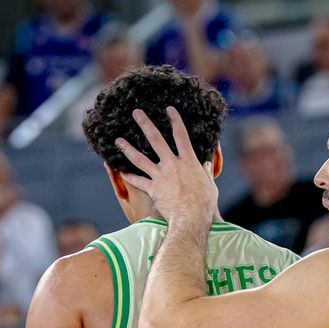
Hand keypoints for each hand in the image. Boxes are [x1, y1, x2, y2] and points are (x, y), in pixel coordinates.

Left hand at [115, 107, 219, 228]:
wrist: (191, 218)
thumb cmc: (204, 203)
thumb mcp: (210, 186)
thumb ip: (207, 173)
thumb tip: (207, 165)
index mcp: (188, 161)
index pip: (181, 135)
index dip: (175, 120)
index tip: (169, 109)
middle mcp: (172, 164)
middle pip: (156, 139)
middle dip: (145, 124)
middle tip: (136, 113)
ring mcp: (160, 176)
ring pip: (140, 158)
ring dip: (128, 148)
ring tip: (118, 140)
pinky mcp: (153, 189)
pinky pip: (138, 181)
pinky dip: (129, 176)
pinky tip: (120, 171)